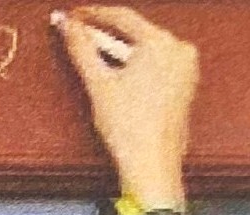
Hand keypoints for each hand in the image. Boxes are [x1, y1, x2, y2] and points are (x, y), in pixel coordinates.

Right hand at [55, 6, 198, 208]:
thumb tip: (64, 24)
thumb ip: (81, 49)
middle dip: (103, 34)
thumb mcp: (98, 84)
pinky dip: (132, 64)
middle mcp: (179, 49)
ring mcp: (185, 67)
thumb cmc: (128, 128)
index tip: (72, 16)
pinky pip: (154, 64)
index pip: (122, 17)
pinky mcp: (183, 84)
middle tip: (76, 32)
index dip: (92, 15)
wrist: (151, 165)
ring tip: (90, 52)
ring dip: (115, 50)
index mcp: (161, 43)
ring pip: (143, 49)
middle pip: (134, 32)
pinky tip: (113, 71)